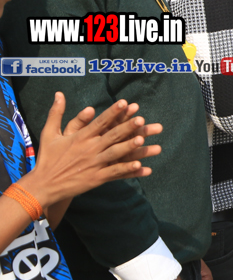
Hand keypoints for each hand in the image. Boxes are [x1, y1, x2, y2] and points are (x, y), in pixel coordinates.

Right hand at [20, 94, 161, 208]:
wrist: (43, 185)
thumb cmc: (47, 157)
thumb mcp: (49, 133)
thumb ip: (56, 113)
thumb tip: (59, 94)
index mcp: (80, 137)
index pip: (100, 122)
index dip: (113, 112)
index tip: (125, 103)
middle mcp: (89, 149)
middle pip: (112, 136)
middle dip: (127, 127)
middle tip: (141, 119)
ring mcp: (93, 164)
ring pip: (115, 154)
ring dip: (129, 147)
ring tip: (142, 140)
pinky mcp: (96, 179)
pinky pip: (114, 173)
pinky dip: (126, 169)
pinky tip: (140, 166)